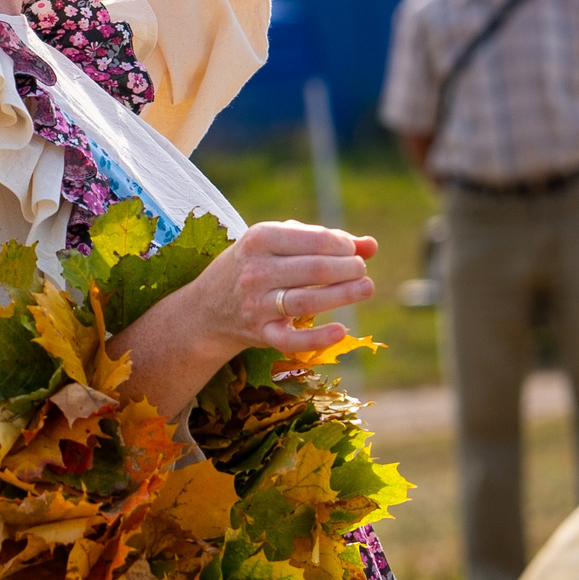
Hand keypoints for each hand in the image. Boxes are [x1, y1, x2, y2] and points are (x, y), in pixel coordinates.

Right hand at [192, 220, 378, 354]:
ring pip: (308, 300)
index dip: (343, 245)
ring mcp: (257, 304)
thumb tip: (371, 245)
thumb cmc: (253, 267)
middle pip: (315, 269)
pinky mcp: (261, 334)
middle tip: (360, 271)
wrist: (207, 309)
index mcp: (259, 239)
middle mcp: (256, 271)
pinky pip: (291, 340)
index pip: (315, 239)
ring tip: (366, 288)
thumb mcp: (277, 244)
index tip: (352, 252)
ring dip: (345, 294)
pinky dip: (318, 338)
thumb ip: (323, 240)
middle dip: (349, 268)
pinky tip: (341, 331)